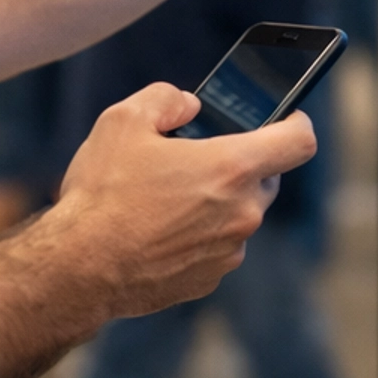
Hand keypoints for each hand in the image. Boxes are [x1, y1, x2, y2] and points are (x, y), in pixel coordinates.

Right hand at [53, 83, 315, 317]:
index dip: (295, 122)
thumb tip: (188, 105)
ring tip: (165, 198)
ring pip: (238, 215)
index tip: (283, 119)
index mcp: (232, 168)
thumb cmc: (103, 194)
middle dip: (238, 164)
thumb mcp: (123, 120)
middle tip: (196, 158)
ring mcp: (229, 251)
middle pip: (265, 178)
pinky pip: (217, 247)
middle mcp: (242, 213)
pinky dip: (198, 236)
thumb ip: (166, 98)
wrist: (78, 268)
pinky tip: (157, 231)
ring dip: (215, 203)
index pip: (299, 140)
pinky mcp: (209, 279)